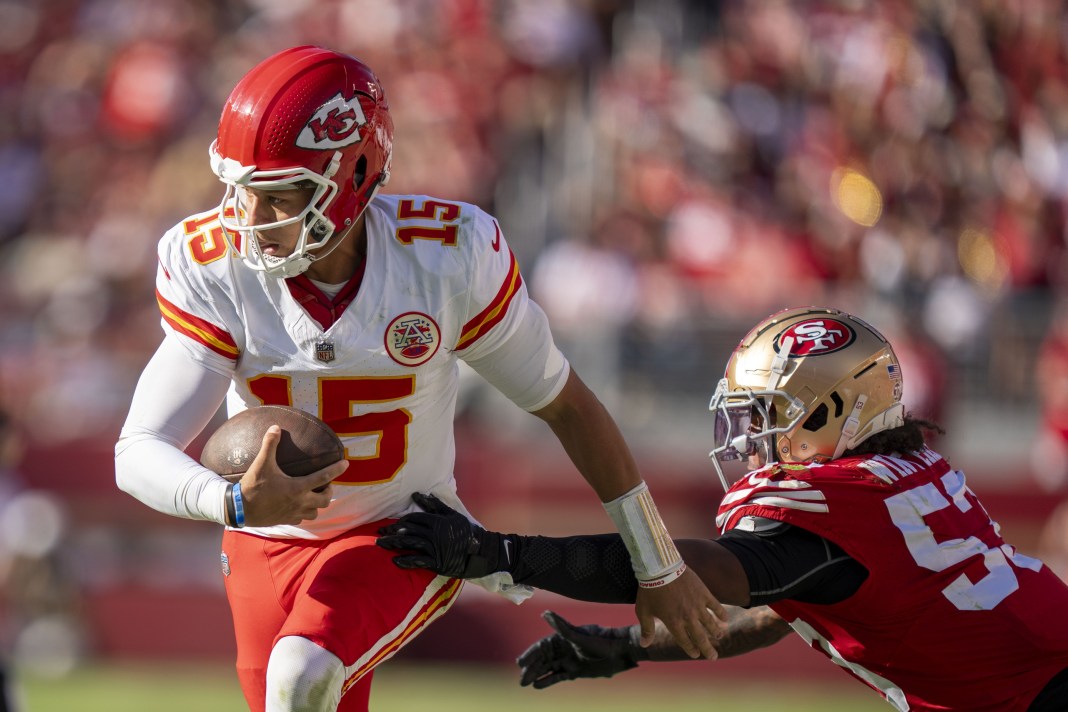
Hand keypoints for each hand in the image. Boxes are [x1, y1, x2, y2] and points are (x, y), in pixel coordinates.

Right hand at [239, 425, 343, 526]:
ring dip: (318, 504)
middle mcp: (300, 502)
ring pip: (315, 512)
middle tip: (325, 483)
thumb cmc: (252, 486)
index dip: (336, 470)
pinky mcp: (286, 521)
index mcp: (297, 487)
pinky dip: (304, 512)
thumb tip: (275, 427)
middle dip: (329, 491)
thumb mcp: (261, 464)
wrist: (239, 509)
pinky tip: (299, 505)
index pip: (323, 477)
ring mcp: (294, 513)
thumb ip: (270, 445)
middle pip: (325, 499)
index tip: (346, 463)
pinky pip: (302, 519)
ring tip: (314, 494)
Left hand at [376, 493, 503, 577]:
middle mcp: (435, 533)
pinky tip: (395, 561)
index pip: (415, 518)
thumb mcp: (453, 515)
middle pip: (408, 530)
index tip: (392, 525)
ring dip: (393, 543)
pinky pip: (418, 560)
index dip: (402, 521)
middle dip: (392, 531)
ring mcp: (435, 548)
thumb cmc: (467, 532)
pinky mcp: (437, 562)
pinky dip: (406, 561)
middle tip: (380, 533)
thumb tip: (421, 495)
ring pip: (409, 543)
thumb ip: (436, 506)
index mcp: (438, 520)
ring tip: (380, 544)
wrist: (482, 552)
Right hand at [517, 611, 641, 688]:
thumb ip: (562, 627)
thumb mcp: (580, 637)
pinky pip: (557, 676)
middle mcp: (563, 649)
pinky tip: (537, 686)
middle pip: (542, 660)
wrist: (619, 653)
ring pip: (547, 669)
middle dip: (531, 669)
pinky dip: (547, 681)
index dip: (530, 655)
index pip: (542, 647)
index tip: (520, 663)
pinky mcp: (575, 671)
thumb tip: (545, 613)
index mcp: (562, 639)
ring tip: (524, 683)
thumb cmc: (600, 642)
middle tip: (521, 679)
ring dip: (536, 675)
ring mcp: (568, 661)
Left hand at [635, 567, 725, 659]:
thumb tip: (644, 644)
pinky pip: (715, 605)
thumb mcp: (644, 611)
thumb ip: (646, 629)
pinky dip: (721, 613)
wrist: (660, 567)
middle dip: (707, 649)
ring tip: (720, 636)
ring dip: (716, 631)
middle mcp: (688, 617)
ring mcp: (697, 605)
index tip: (695, 654)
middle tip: (713, 657)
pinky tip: (725, 619)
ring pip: (710, 623)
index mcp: (673, 623)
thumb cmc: (649, 589)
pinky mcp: (703, 593)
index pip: (685, 641)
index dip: (691, 649)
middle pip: (700, 637)